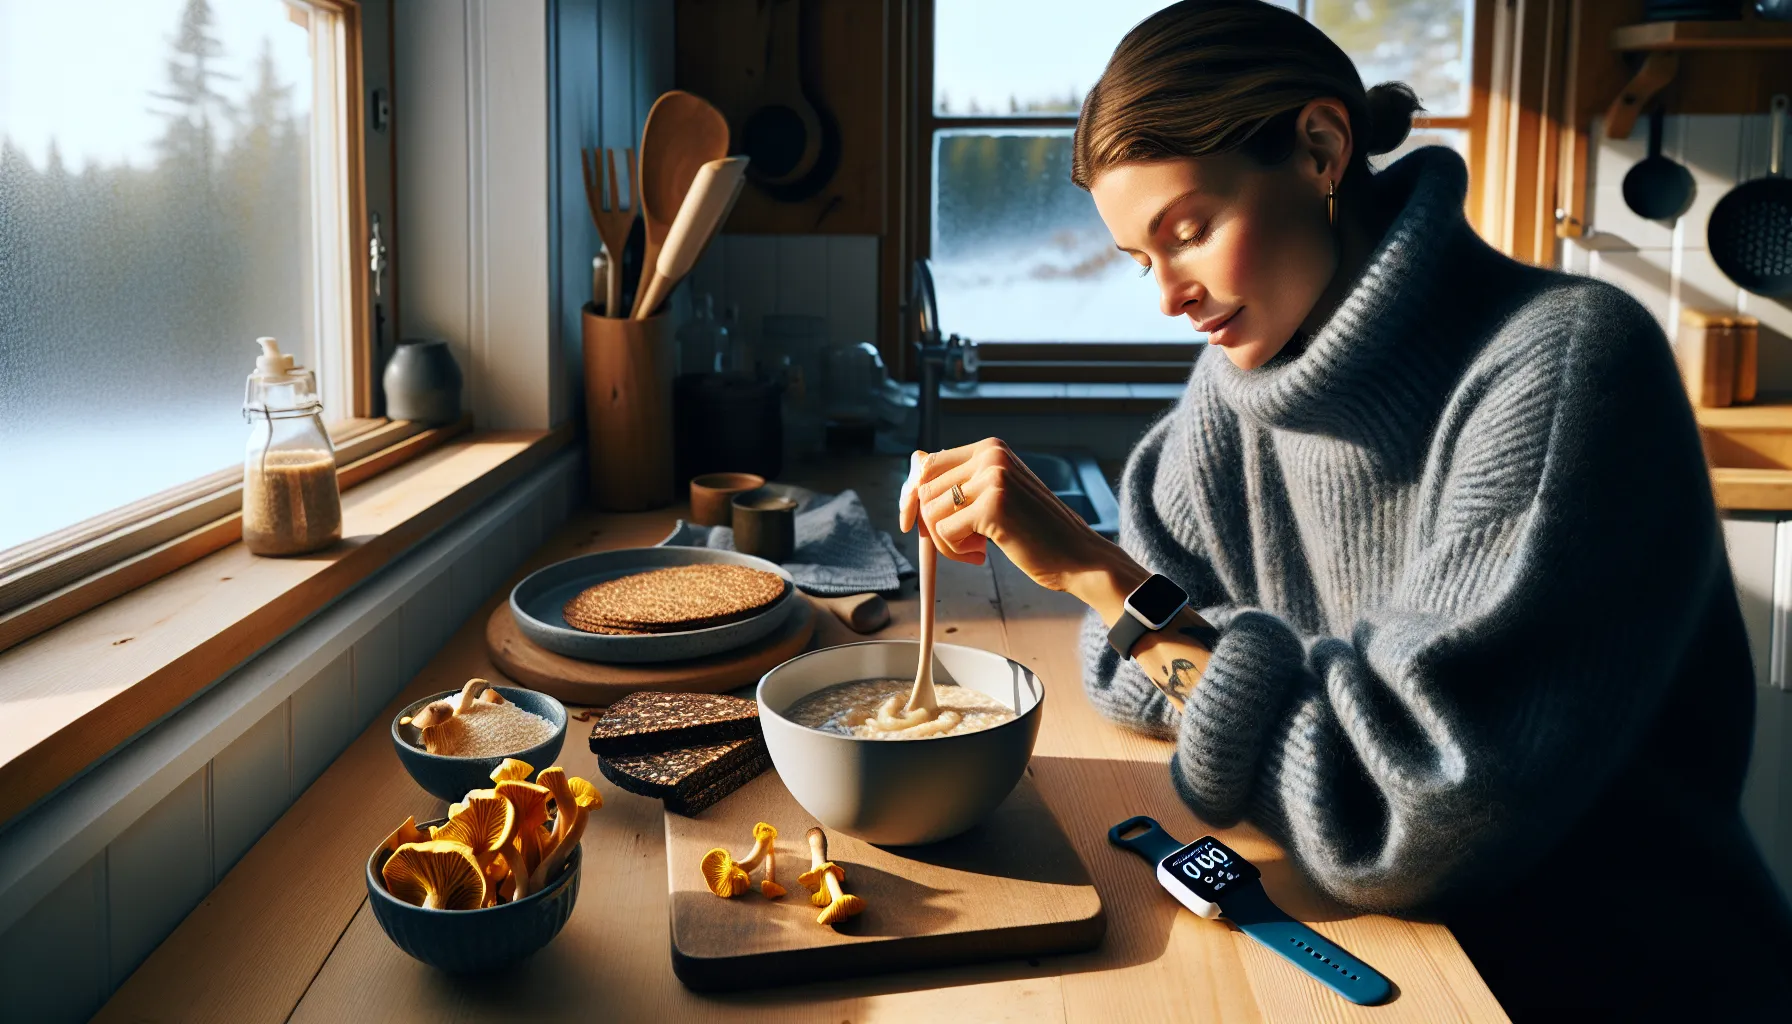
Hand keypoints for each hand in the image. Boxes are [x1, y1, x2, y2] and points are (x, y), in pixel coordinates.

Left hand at [898, 439, 1140, 595]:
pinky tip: (982, 555)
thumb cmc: (1036, 532)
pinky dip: (955, 551)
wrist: (1078, 557)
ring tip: (976, 550)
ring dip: (945, 542)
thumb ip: (960, 482)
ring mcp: (993, 478)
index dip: (913, 496)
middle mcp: (991, 455)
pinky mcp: (993, 506)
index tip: (909, 522)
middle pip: (924, 489)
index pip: (928, 464)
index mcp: (991, 448)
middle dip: (930, 523)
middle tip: (959, 543)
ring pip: (930, 512)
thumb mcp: (996, 496)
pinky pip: (944, 532)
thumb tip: (913, 464)